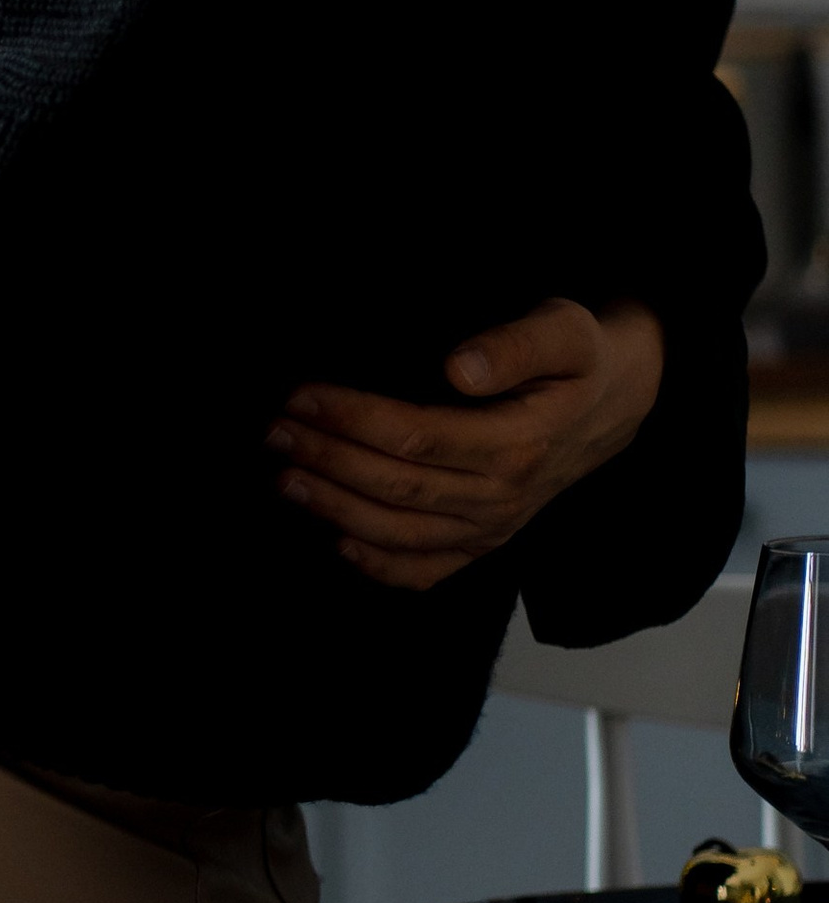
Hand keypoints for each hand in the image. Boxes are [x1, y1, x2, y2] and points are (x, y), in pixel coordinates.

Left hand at [265, 297, 665, 591]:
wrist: (627, 401)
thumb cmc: (586, 359)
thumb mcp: (567, 331)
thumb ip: (517, 344)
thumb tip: (459, 367)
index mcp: (517, 444)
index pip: (414, 435)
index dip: (351, 417)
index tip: (300, 395)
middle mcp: (503, 497)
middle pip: (396, 487)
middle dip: (327, 461)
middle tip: (274, 433)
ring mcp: (495, 527)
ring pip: (401, 532)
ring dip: (335, 509)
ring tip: (285, 479)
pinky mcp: (489, 542)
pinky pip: (429, 571)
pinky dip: (380, 566)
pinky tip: (337, 542)